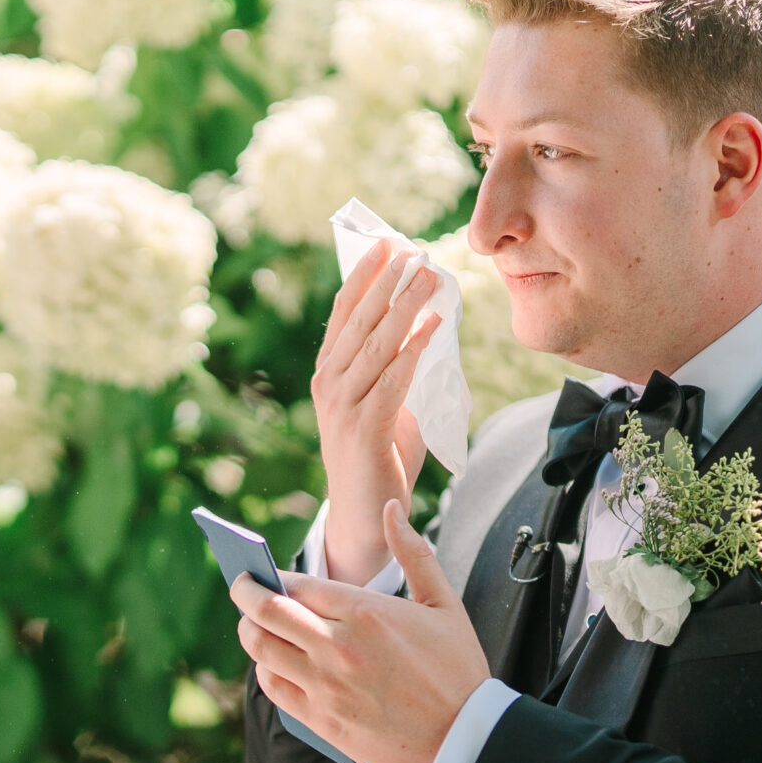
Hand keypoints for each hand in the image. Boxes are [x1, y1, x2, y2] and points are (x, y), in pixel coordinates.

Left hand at [234, 500, 488, 762]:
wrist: (464, 740)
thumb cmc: (458, 669)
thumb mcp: (444, 603)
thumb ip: (413, 552)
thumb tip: (389, 509)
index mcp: (366, 613)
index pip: (296, 584)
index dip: (275, 577)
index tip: (268, 574)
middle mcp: (338, 646)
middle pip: (265, 610)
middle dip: (244, 591)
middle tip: (241, 585)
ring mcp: (325, 685)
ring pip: (261, 647)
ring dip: (249, 630)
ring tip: (252, 622)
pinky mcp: (321, 720)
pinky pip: (272, 686)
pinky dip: (264, 669)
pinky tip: (272, 661)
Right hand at [313, 238, 438, 584]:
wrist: (365, 519)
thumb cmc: (380, 461)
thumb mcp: (390, 407)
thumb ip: (402, 374)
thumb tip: (433, 333)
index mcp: (329, 374)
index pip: (344, 313)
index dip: (365, 276)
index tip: (386, 243)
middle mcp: (329, 385)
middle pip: (359, 320)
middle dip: (387, 281)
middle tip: (412, 248)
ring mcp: (342, 407)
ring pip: (376, 344)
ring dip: (404, 306)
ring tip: (427, 276)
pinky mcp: (364, 429)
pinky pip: (392, 380)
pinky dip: (414, 350)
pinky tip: (433, 326)